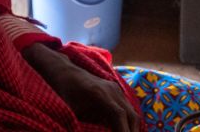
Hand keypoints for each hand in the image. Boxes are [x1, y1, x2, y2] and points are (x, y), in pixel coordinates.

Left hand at [23, 43, 139, 131]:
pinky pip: (128, 108)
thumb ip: (91, 124)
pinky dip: (129, 121)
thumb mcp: (75, 112)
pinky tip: (125, 130)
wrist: (67, 73)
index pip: (119, 115)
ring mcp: (116, 89)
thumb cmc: (67, 95)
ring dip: (132, 128)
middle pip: (131, 115)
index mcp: (100, 95)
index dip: (123, 131)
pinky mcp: (117, 90)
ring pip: (132, 112)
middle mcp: (112, 90)